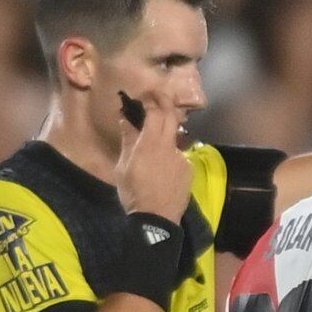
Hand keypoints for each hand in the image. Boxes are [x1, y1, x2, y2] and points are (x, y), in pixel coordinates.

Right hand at [117, 93, 193, 226]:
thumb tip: (126, 119)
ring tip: (152, 147)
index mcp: (151, 144)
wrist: (156, 219)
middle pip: (171, 118)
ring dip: (164, 136)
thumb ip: (128, 140)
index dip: (155, 99)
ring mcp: (182, 158)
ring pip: (173, 139)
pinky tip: (161, 168)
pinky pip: (178, 156)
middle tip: (157, 97)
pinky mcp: (188, 170)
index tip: (150, 92)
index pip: (157, 113)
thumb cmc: (133, 193)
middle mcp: (170, 147)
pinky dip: (169, 156)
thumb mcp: (123, 167)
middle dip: (165, 104)